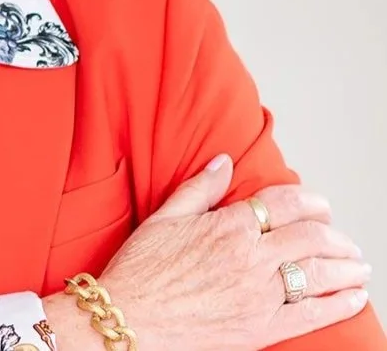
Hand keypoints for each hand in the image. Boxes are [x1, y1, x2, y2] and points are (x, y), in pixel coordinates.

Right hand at [44, 154, 370, 350]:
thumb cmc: (141, 268)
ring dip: (346, 266)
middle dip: (334, 234)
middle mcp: (250, 257)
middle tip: (343, 237)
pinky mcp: (263, 327)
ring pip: (318, 272)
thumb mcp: (164, 217)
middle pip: (310, 237)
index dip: (309, 200)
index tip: (320, 204)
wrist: (130, 319)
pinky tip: (353, 297)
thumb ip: (200, 188)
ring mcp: (260, 294)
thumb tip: (225, 162)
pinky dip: (340, 303)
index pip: (283, 203)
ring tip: (358, 264)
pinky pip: (313, 313)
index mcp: (227, 226)